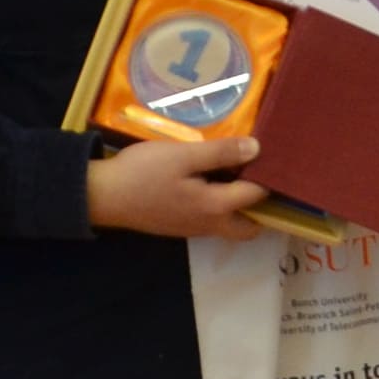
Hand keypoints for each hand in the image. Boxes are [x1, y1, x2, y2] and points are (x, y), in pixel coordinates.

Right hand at [87, 133, 269, 240]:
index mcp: (215, 207)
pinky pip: (210, 220)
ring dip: (240, 208)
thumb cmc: (142, 173)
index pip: (256, 197)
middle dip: (262, 208)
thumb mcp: (183, 155)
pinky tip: (212, 181)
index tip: (278, 161)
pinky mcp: (178, 225)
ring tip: (241, 175)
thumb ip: (221, 153)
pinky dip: (219, 206)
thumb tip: (258, 149)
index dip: (270, 178)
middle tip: (263, 178)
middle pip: (249, 226)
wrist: (101, 196)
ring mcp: (192, 229)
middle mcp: (208, 225)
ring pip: (229, 225)